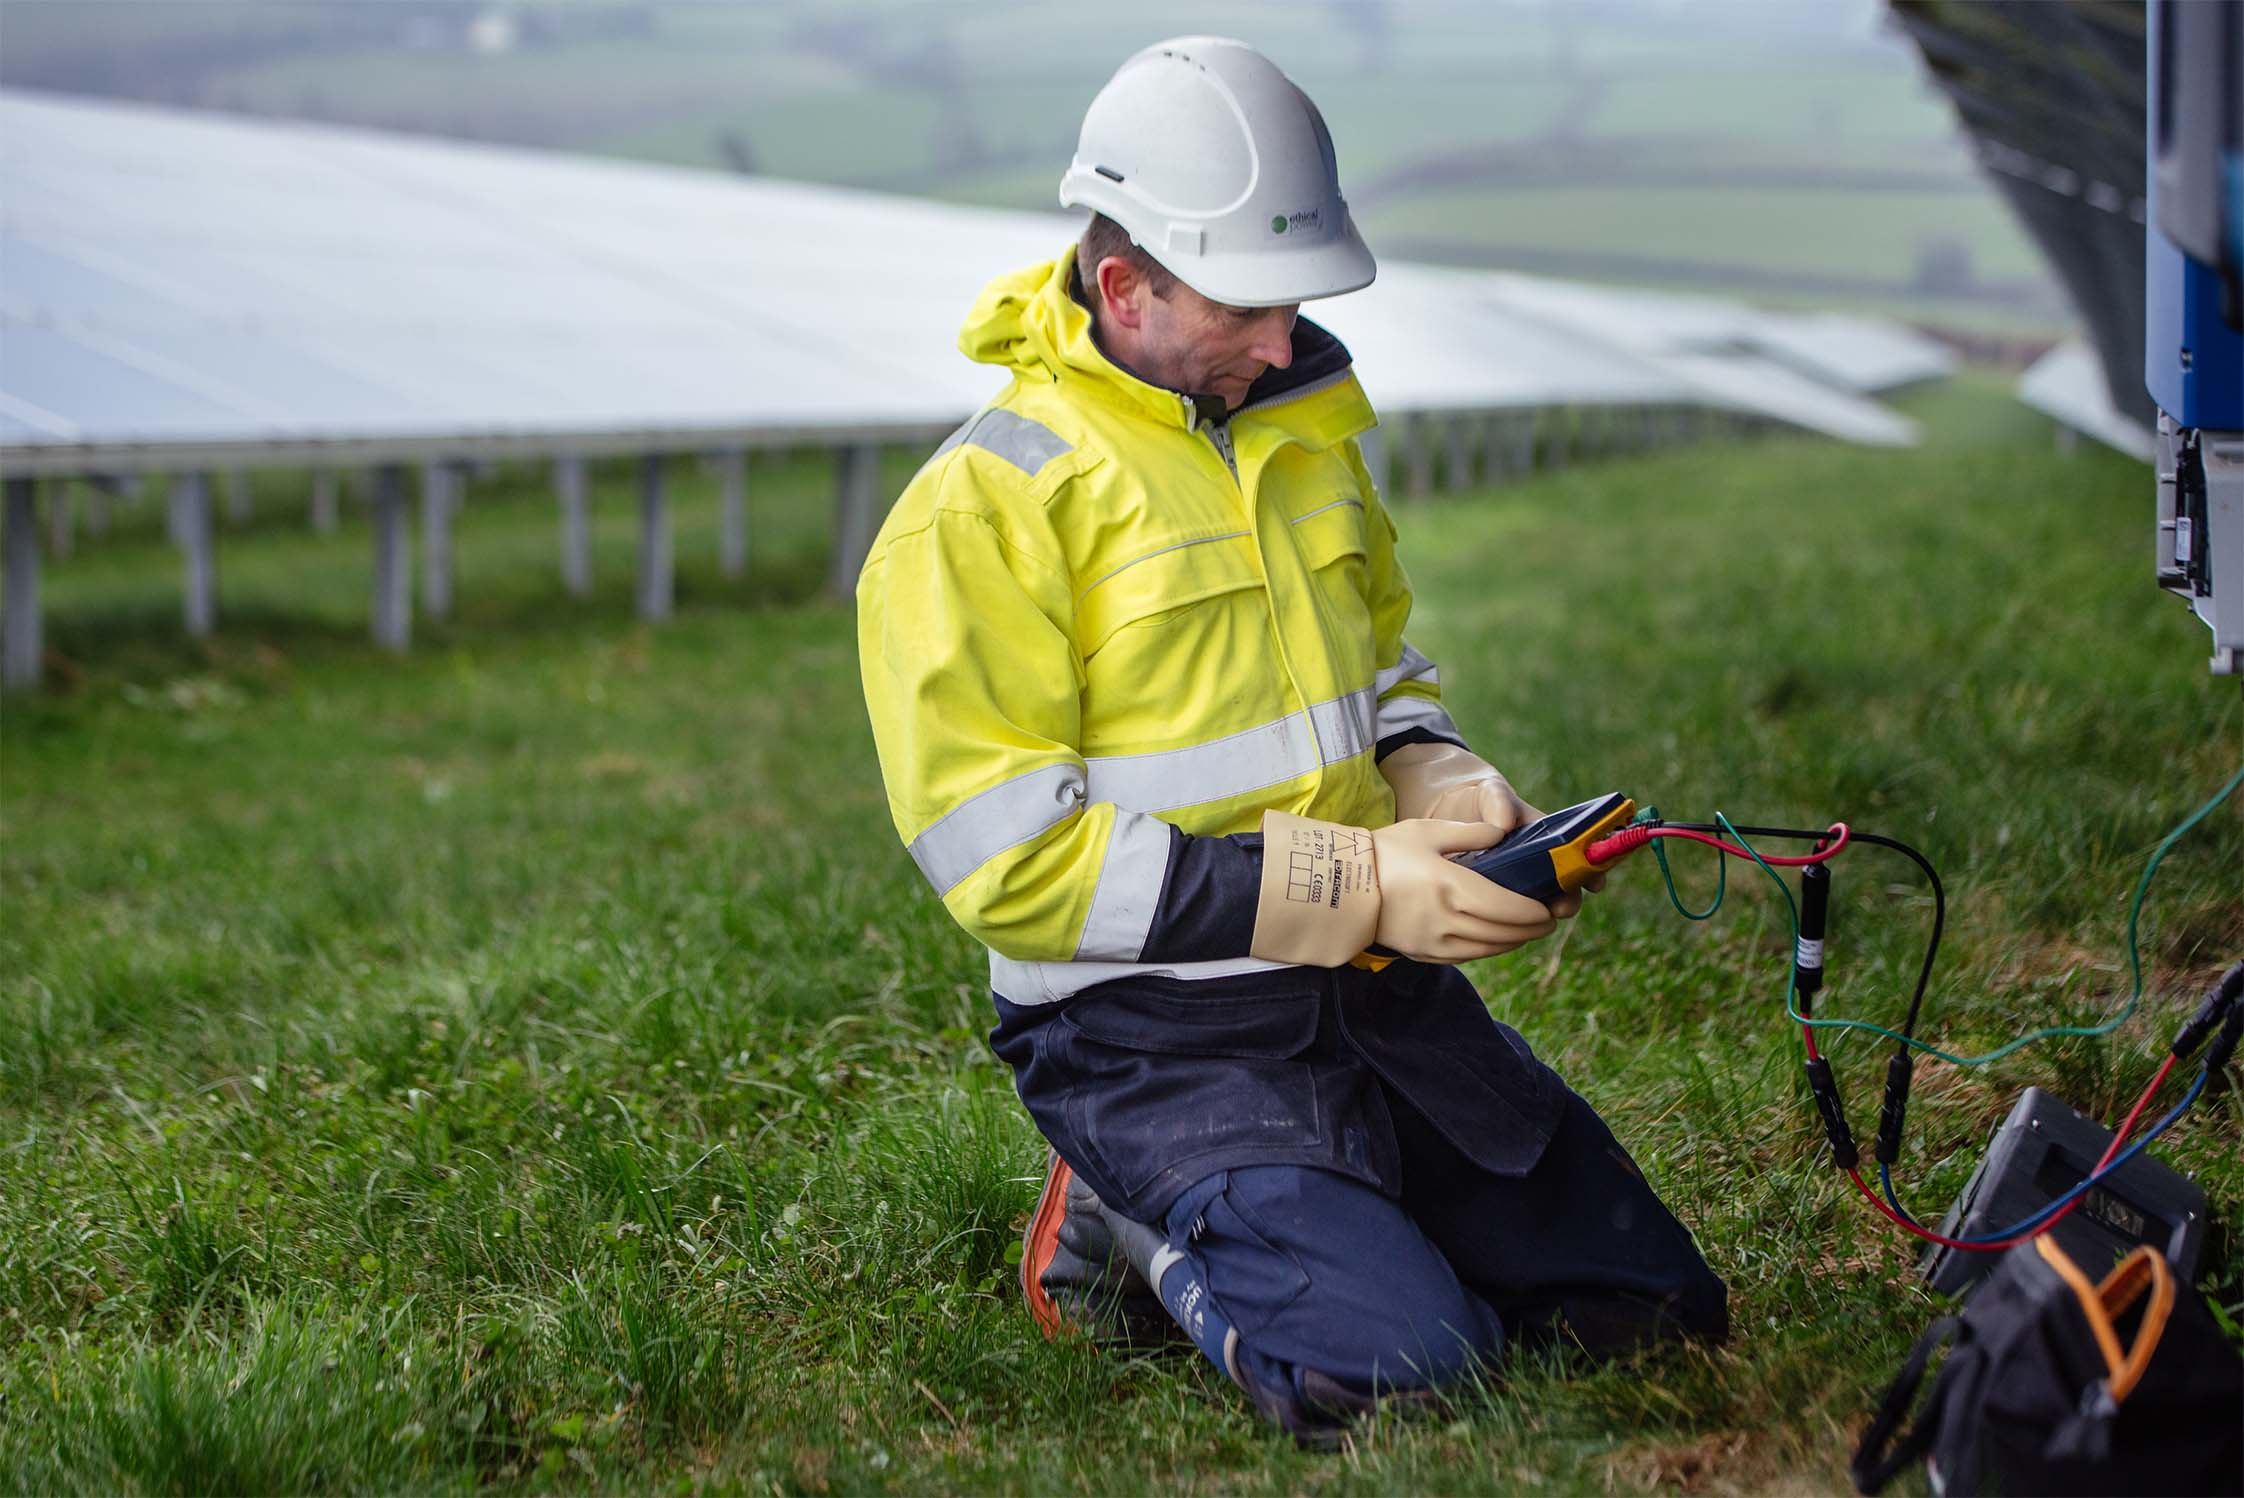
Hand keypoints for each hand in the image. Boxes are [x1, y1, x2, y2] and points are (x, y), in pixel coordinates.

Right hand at [1369, 818, 1557, 962]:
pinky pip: (1467, 957)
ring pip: (1488, 949)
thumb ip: (1472, 832)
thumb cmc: (1385, 852)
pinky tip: (1495, 939)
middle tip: (1545, 920)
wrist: (1341, 886)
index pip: (1507, 908)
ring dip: (1512, 942)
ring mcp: (1434, 942)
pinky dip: (1488, 949)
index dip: (1533, 913)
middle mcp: (1446, 921)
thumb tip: (1505, 833)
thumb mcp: (1428, 830)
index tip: (1548, 909)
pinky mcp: (1423, 954)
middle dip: (1530, 929)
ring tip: (1525, 930)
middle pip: (1503, 934)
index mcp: (1451, 888)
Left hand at [1416, 780, 1600, 921]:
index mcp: (1547, 839)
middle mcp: (1538, 865)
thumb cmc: (1479, 801)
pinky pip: (1507, 915)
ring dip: (1539, 916)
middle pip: (1563, 890)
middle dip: (1567, 901)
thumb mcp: (1491, 794)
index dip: (1591, 872)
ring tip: (1532, 919)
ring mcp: (1517, 884)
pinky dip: (1508, 921)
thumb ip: (1499, 801)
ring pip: (1536, 907)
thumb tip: (1505, 825)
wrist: (1447, 813)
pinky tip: (1499, 924)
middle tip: (1558, 907)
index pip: (1578, 858)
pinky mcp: (1493, 898)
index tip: (1594, 883)